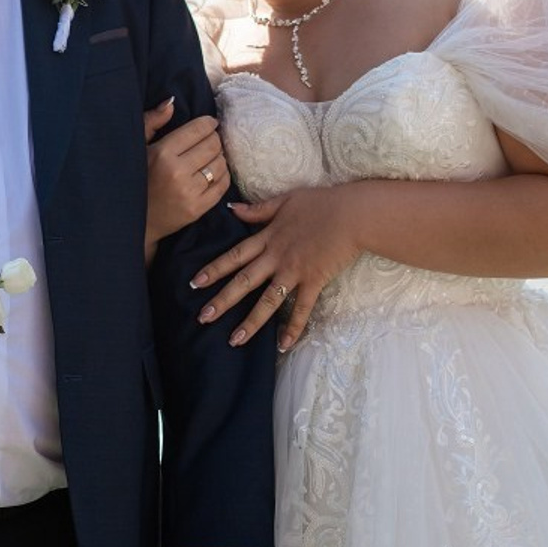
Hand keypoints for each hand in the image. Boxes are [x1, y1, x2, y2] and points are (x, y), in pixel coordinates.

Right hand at [143, 99, 227, 254]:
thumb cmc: (136, 179)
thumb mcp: (138, 147)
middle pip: (213, 145)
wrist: (136, 221)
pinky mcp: (198, 209)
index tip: (209, 124)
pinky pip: (223, 185)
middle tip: (209, 141)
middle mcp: (178, 172)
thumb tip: (171, 102)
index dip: (208, 123)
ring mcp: (190, 192)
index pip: (199, 130)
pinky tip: (213, 173)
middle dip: (214, 139)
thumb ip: (152, 121)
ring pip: (221, 163)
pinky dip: (223, 175)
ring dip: (219, 157)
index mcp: (162, 153)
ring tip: (210, 157)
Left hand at [192, 188, 360, 350]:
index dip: (214, 269)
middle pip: (244, 282)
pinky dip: (293, 328)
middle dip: (222, 301)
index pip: (235, 256)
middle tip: (202, 318)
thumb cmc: (321, 203)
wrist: (352, 213)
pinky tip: (282, 346)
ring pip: (267, 301)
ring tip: (233, 340)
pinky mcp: (314, 281)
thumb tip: (231, 209)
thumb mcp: (285, 200)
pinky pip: (301, 309)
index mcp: (268, 238)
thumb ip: (257, 209)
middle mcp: (276, 258)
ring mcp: (294, 271)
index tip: (195, 283)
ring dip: (250, 322)